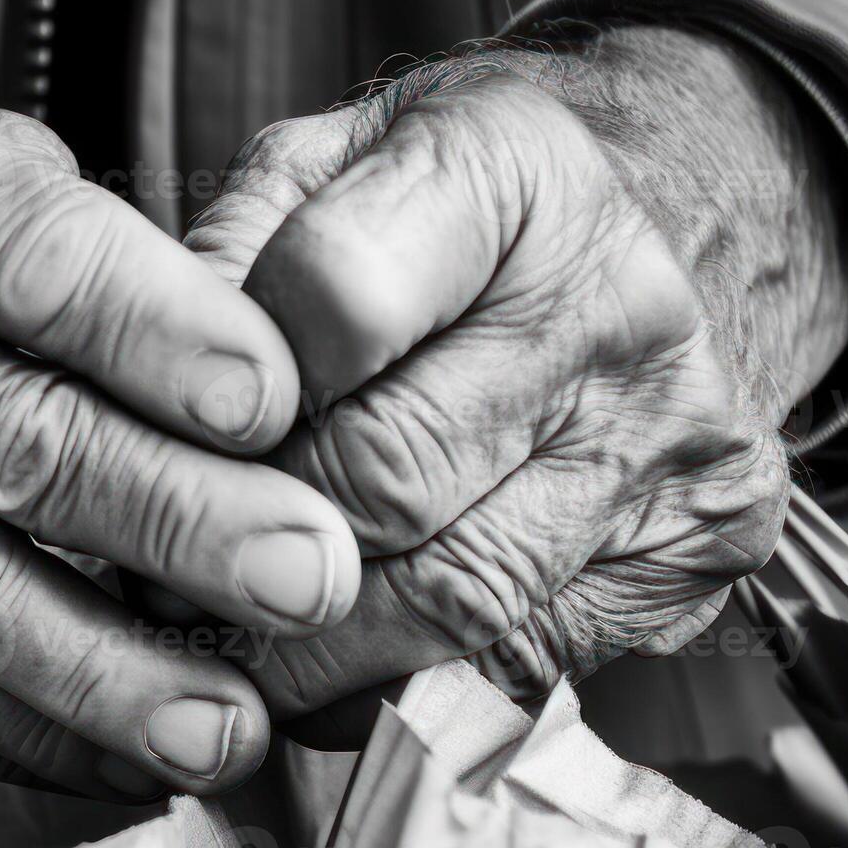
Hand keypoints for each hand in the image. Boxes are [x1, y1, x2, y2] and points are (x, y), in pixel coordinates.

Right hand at [0, 6, 360, 795]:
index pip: (23, 257)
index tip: (276, 400)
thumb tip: (231, 382)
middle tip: (305, 575)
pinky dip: (7, 729)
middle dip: (171, 523)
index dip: (156, 333)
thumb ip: (64, 237)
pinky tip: (112, 755)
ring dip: (99, 671)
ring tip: (228, 719)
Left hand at [176, 26, 847, 710]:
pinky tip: (347, 658)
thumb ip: (229, 257)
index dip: (230, 396)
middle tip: (158, 576)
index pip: (334, 303)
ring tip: (233, 636)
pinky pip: (524, 661)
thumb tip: (143, 412)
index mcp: (510, 168)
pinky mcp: (704, 546)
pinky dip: (410, 685)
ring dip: (313, 647)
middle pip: (384, 477)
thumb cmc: (459, 203)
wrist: (673, 218)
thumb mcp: (331, 162)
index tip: (171, 439)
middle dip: (246, 543)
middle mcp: (620, 300)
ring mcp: (676, 435)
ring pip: (451, 599)